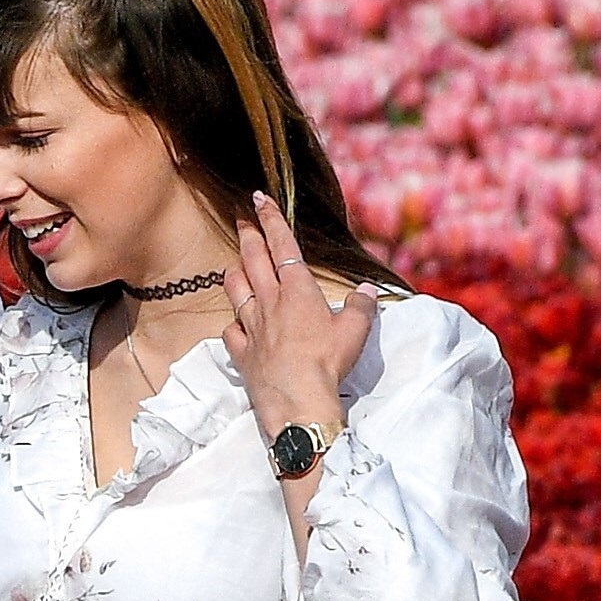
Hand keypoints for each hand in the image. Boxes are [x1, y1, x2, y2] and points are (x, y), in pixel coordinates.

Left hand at [226, 194, 377, 449]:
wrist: (298, 401)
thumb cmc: (328, 363)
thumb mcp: (355, 331)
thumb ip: (361, 307)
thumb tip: (368, 291)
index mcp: (298, 291)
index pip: (283, 246)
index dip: (271, 220)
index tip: (259, 198)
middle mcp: (270, 303)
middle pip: (254, 260)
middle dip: (248, 235)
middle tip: (241, 217)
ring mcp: (252, 328)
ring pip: (236, 290)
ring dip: (234, 273)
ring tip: (234, 263)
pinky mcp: (242, 353)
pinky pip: (232, 331)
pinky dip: (234, 323)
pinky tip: (236, 323)